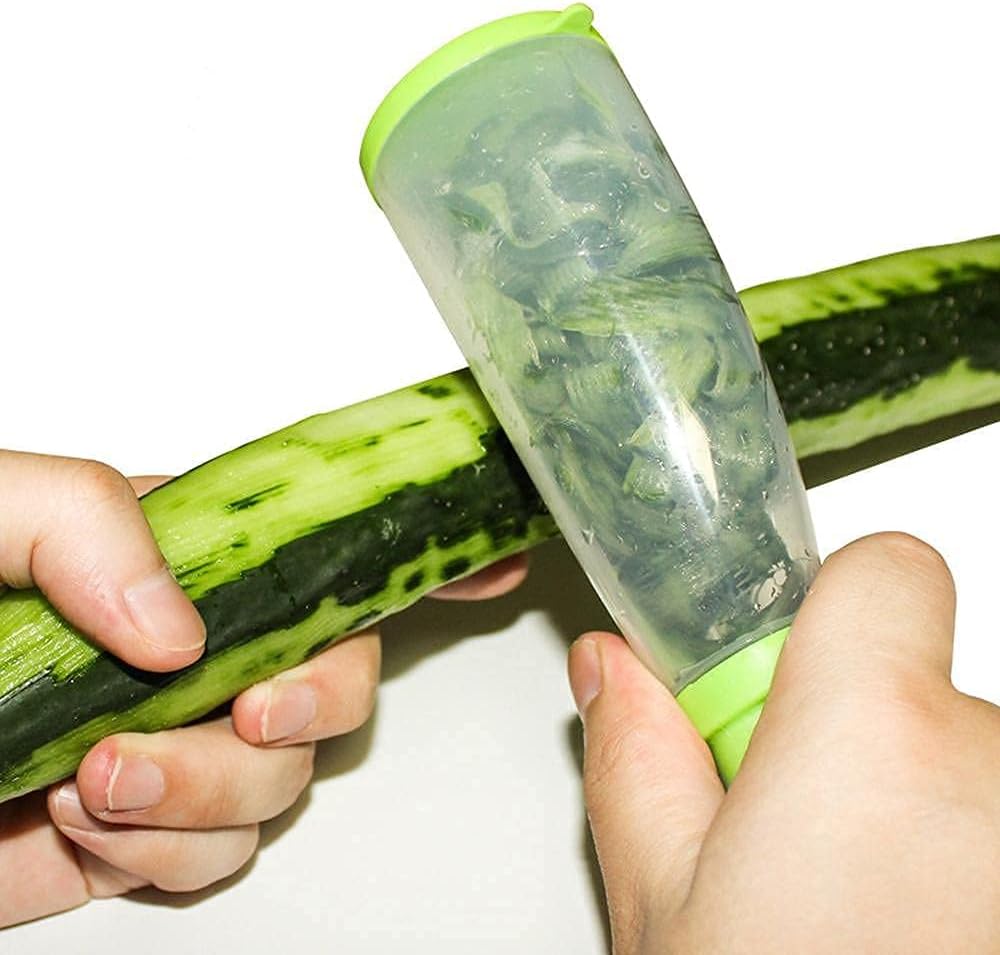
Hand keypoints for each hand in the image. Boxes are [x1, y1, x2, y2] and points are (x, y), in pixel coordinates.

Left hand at [0, 453, 527, 926]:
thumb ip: (78, 513)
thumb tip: (181, 618)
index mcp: (176, 553)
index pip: (324, 543)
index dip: (418, 551)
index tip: (490, 554)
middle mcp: (190, 649)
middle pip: (333, 678)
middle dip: (314, 702)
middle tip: (248, 708)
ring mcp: (170, 741)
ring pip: (284, 779)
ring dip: (215, 789)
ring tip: (103, 776)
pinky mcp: (132, 834)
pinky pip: (218, 853)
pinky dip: (170, 851)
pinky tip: (84, 820)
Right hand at [567, 532, 999, 953]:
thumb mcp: (663, 901)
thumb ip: (639, 758)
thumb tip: (614, 670)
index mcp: (873, 734)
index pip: (889, 570)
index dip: (830, 607)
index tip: (780, 679)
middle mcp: (989, 771)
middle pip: (915, 680)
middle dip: (854, 733)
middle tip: (795, 831)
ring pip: (959, 760)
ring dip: (910, 803)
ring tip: (851, 902)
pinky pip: (990, 816)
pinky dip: (957, 851)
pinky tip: (904, 923)